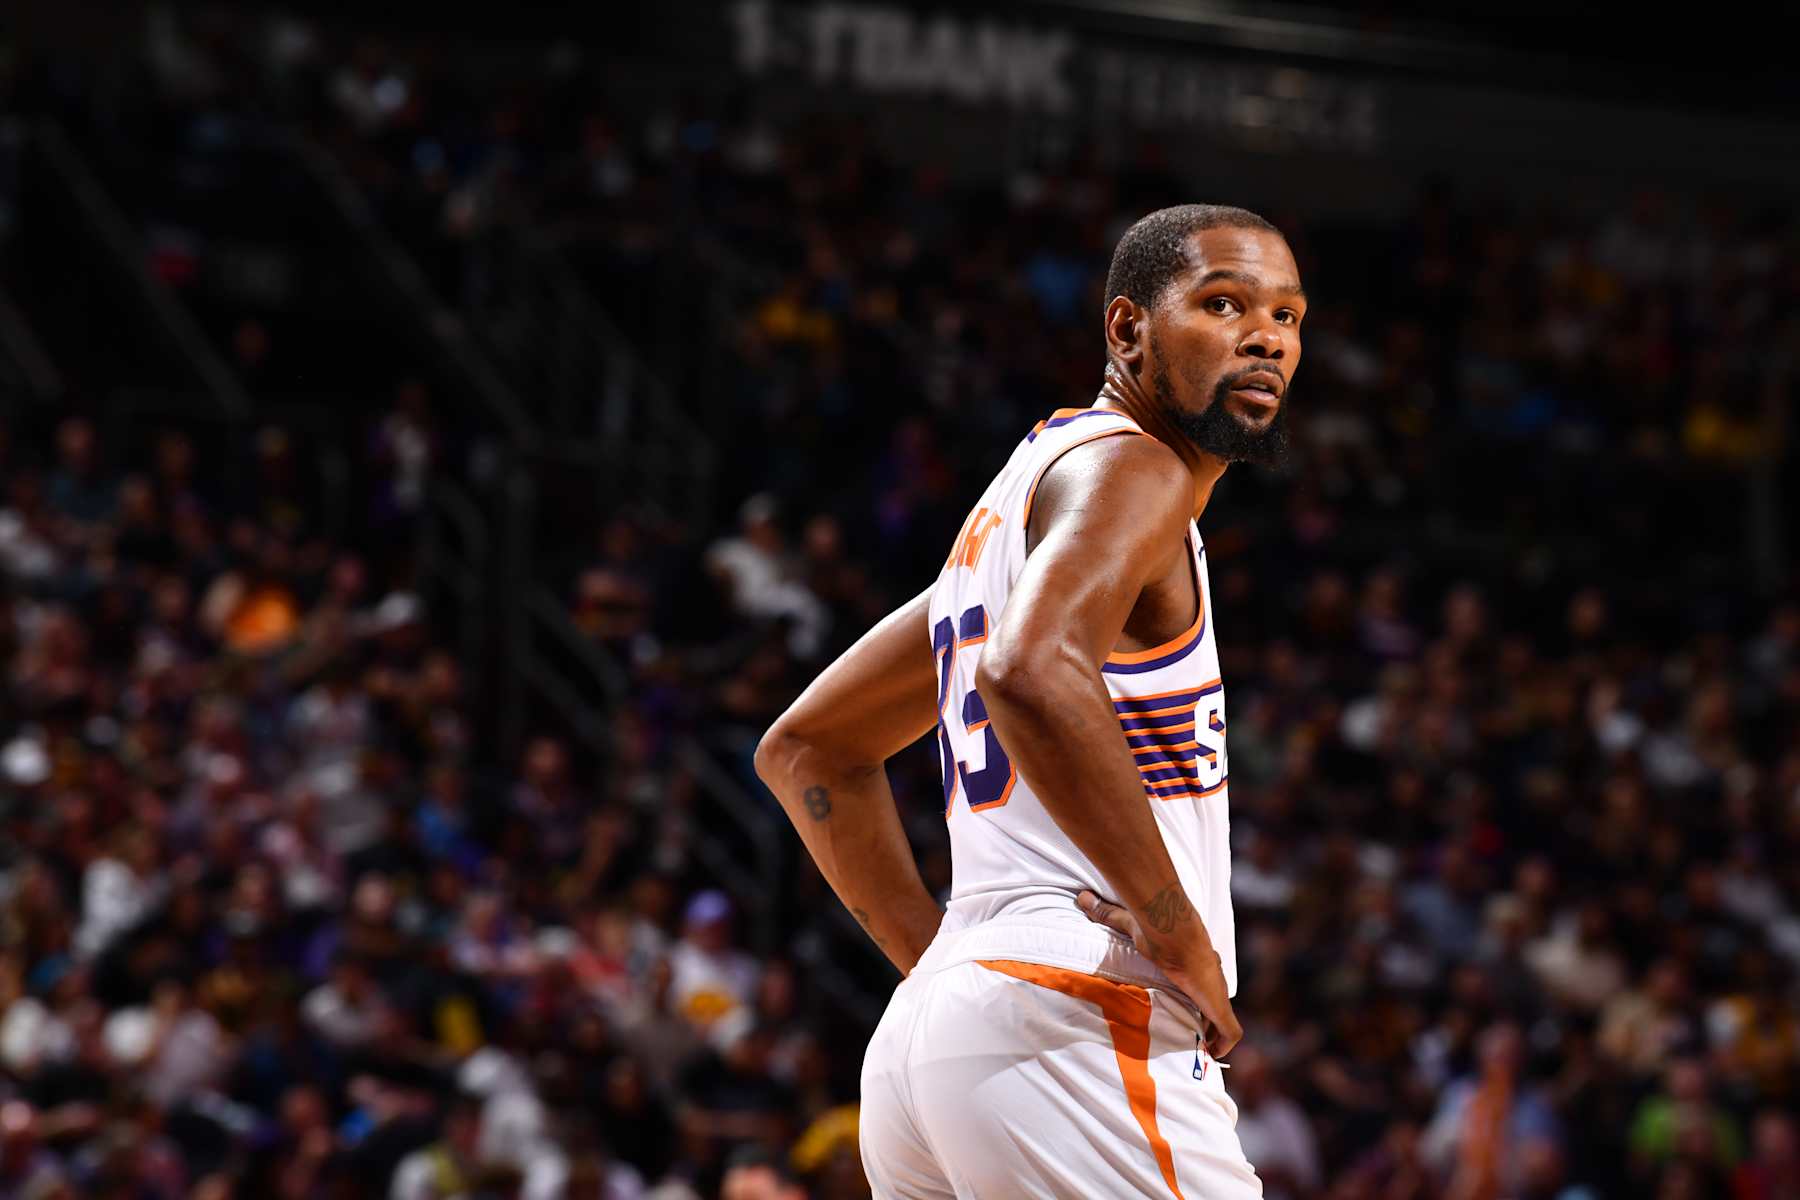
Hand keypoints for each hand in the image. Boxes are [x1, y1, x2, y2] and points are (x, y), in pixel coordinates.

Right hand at [1078, 889, 1242, 1058]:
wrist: (1177, 936)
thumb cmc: (1158, 930)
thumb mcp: (1128, 923)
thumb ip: (1108, 914)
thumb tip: (1082, 897)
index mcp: (1196, 963)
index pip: (1199, 982)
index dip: (1192, 996)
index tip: (1181, 1008)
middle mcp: (1211, 979)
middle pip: (1212, 1005)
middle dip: (1201, 1020)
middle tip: (1184, 1035)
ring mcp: (1217, 994)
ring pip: (1221, 1021)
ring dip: (1211, 1035)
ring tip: (1194, 1050)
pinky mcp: (1220, 1008)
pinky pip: (1230, 1033)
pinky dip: (1223, 1044)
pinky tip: (1210, 1054)